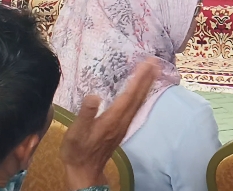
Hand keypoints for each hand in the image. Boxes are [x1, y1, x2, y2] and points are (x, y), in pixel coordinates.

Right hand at [61, 59, 160, 190]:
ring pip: (138, 102)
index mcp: (112, 119)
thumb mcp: (77, 132)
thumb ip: (85, 114)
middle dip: (147, 79)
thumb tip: (94, 96)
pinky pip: (135, 107)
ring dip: (146, 86)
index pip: (129, 95)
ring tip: (153, 71)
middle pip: (138, 97)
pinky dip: (140, 95)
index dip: (139, 79)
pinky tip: (140, 91)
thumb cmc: (78, 150)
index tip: (147, 64)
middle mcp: (122, 121)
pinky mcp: (121, 128)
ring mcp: (123, 125)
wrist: (84, 171)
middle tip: (155, 61)